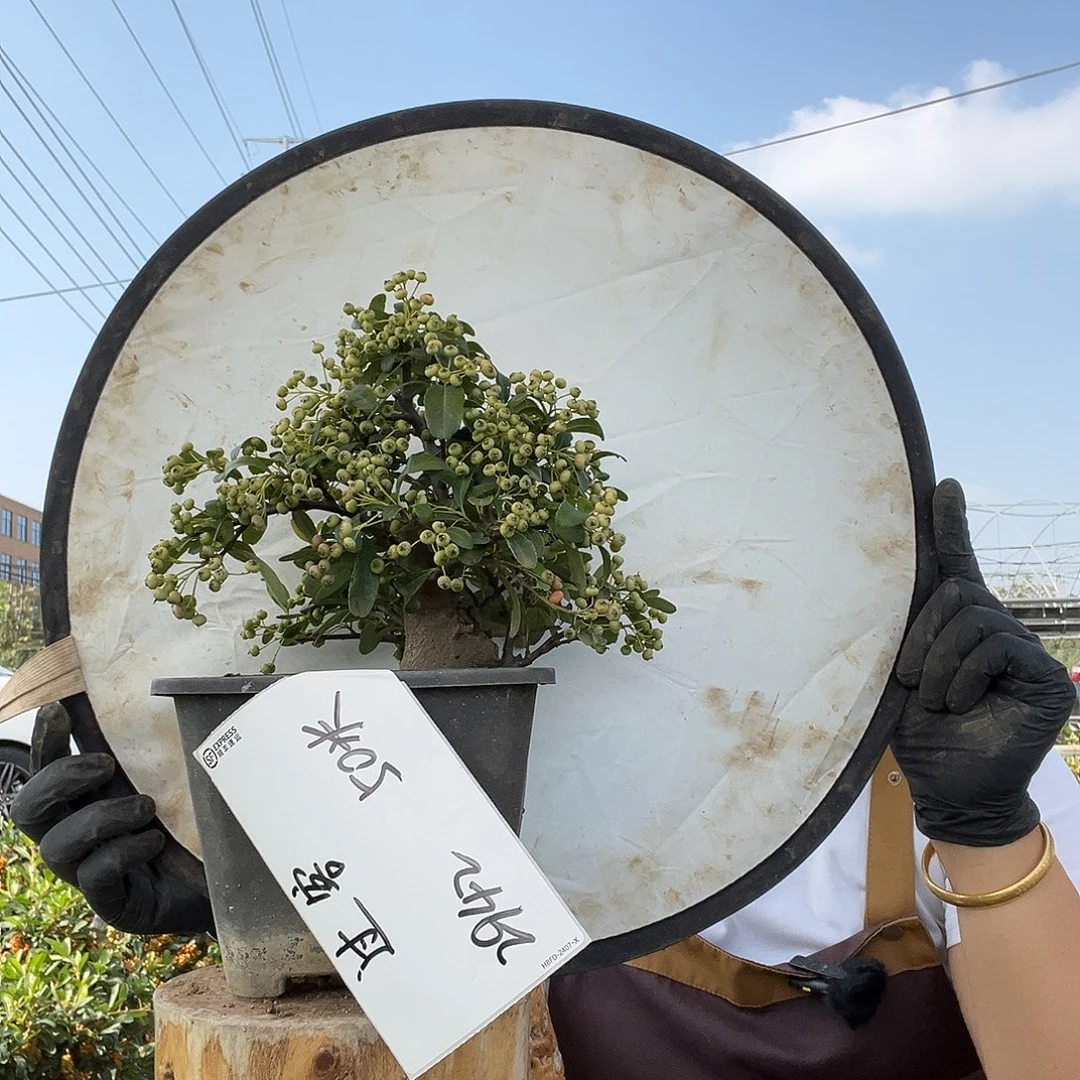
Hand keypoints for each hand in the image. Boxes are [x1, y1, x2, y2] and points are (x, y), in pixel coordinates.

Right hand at [10, 702, 213, 934]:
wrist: (230, 877)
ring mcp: (89, 871)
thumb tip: (183, 683)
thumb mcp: (178, 775)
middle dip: (58, 779)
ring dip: (100, 817)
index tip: (58, 709)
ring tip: (146, 806)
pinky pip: (95, 877)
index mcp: (88, 798)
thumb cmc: (197, 819)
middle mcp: (78, 834)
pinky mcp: (113, 902)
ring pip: (57, 846)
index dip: (43, 740)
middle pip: (27, 810)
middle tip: (105, 765)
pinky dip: (122, 852)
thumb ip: (163, 742)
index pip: (45, 769)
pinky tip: (154, 840)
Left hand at [891, 479, 1075, 847]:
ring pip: (971, 615)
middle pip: (954, 590)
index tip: (944, 486)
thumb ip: (905, 633)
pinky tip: (960, 701)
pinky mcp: (1044, 676)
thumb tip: (880, 584)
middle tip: (913, 680)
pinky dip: (965, 673)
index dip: (950, 525)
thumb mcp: (899, 675)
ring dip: (939, 660)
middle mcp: (995, 630)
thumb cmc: (919, 735)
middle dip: (922, 634)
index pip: (956, 566)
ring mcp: (1024, 651)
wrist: (949, 790)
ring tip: (937, 699)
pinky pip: (996, 644)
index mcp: (957, 627)